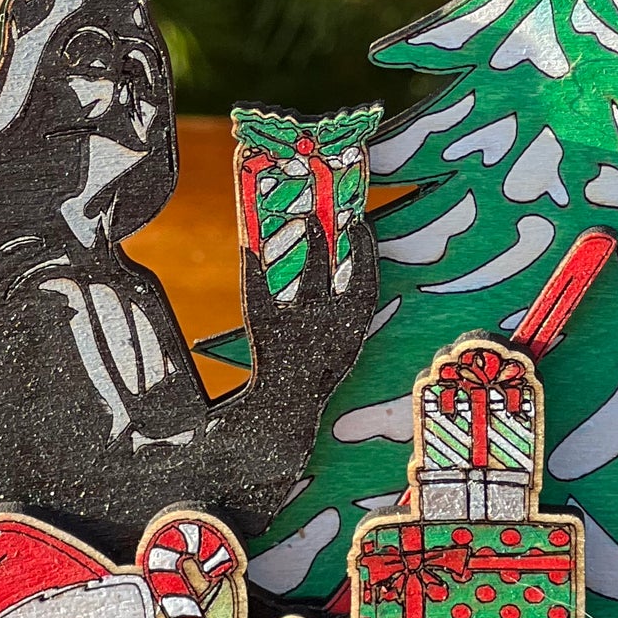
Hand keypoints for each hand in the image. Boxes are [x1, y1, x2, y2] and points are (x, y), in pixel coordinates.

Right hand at [242, 215, 379, 383]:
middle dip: (352, 241)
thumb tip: (248, 247)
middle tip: (351, 218)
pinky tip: (359, 266)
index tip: (311, 218)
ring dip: (367, 258)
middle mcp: (336, 321)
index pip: (316, 264)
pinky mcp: (359, 338)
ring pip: (369, 286)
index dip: (314, 237)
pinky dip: (365, 280)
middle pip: (351, 272)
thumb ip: (253, 279)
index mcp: (309, 312)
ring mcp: (352, 331)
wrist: (288, 399)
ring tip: (361, 236)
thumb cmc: (269, 354)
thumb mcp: (257, 316)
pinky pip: (368, 303)